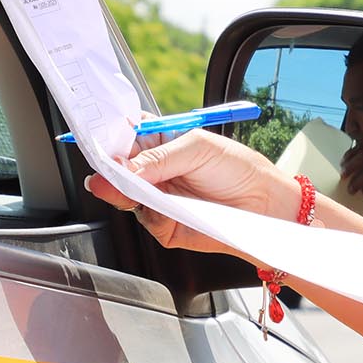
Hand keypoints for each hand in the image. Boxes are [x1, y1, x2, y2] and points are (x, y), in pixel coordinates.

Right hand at [84, 129, 294, 256]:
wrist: (265, 206)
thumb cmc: (239, 169)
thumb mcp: (198, 148)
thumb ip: (159, 157)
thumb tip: (125, 169)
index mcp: (161, 144)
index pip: (125, 136)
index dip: (109, 137)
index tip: (96, 140)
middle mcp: (155, 172)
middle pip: (117, 169)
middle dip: (108, 169)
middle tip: (105, 170)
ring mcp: (159, 199)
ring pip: (125, 197)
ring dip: (122, 193)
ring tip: (127, 187)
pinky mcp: (166, 225)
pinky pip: (147, 220)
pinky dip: (152, 213)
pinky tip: (163, 206)